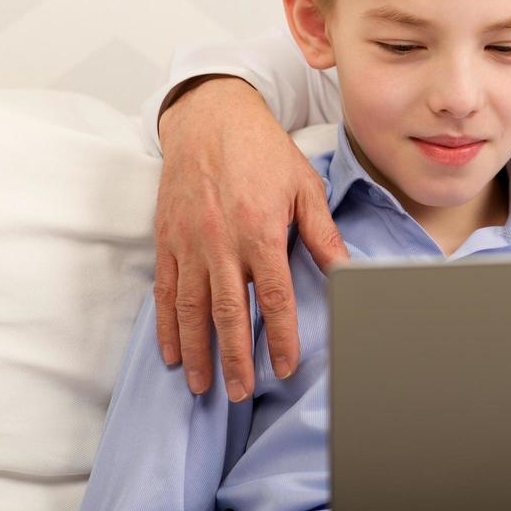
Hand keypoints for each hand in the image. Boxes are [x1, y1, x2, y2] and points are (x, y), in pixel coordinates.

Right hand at [155, 76, 347, 400]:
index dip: (279, 336)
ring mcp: (189, 242)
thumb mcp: (305, 187)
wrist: (210, 118)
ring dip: (196, 350)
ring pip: (190, 308)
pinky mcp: (166, 238)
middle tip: (240, 393)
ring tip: (202, 384)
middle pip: (227, 312)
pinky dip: (166, 324)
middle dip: (234, 357)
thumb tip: (345, 270)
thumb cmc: (263, 151)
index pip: (273, 296)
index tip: (284, 366)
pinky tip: (172, 352)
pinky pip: (164, 290)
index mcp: (260, 230)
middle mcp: (221, 241)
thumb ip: (322, 234)